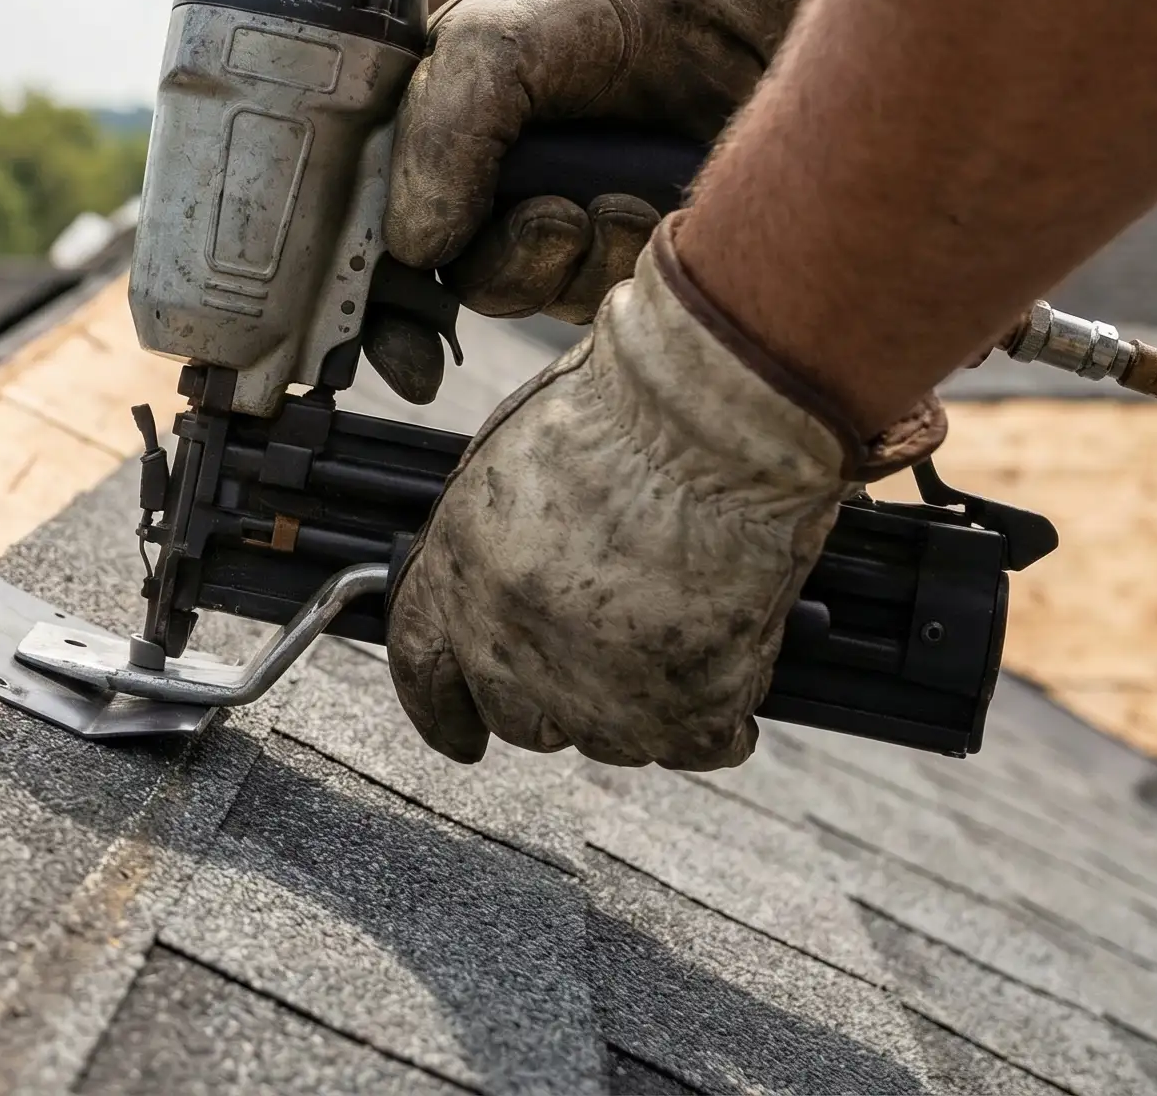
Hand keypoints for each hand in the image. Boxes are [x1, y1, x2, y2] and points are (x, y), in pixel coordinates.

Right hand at [363, 0, 813, 402]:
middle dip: (512, 268)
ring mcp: (556, 223)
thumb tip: (417, 250)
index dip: (383, 320)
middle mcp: (481, 197)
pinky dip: (629, 254)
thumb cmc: (581, 1)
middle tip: (554, 219)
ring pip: (547, 295)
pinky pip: (614, 289)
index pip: (380, 255)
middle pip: (469, 289)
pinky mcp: (624, 240)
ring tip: (615, 195)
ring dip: (580, 258)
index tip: (409, 358)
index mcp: (422, 153)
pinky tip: (645, 200)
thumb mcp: (486, 45)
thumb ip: (438, 141)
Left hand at [385, 220, 941, 768]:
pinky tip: (731, 661)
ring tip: (677, 629)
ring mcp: (597, 690)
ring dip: (638, 703)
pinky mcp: (685, 708)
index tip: (458, 736)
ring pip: (610, 739)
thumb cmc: (624, 414)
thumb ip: (494, 550)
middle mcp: (511, 646)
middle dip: (554, 699)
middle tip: (604, 659)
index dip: (443, 709)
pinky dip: (720, 714)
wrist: (712, 419)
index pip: (425, 670)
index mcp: (457, 578)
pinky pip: (702, 743)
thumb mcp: (510, 469)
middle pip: (518, 719)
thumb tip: (508, 591)